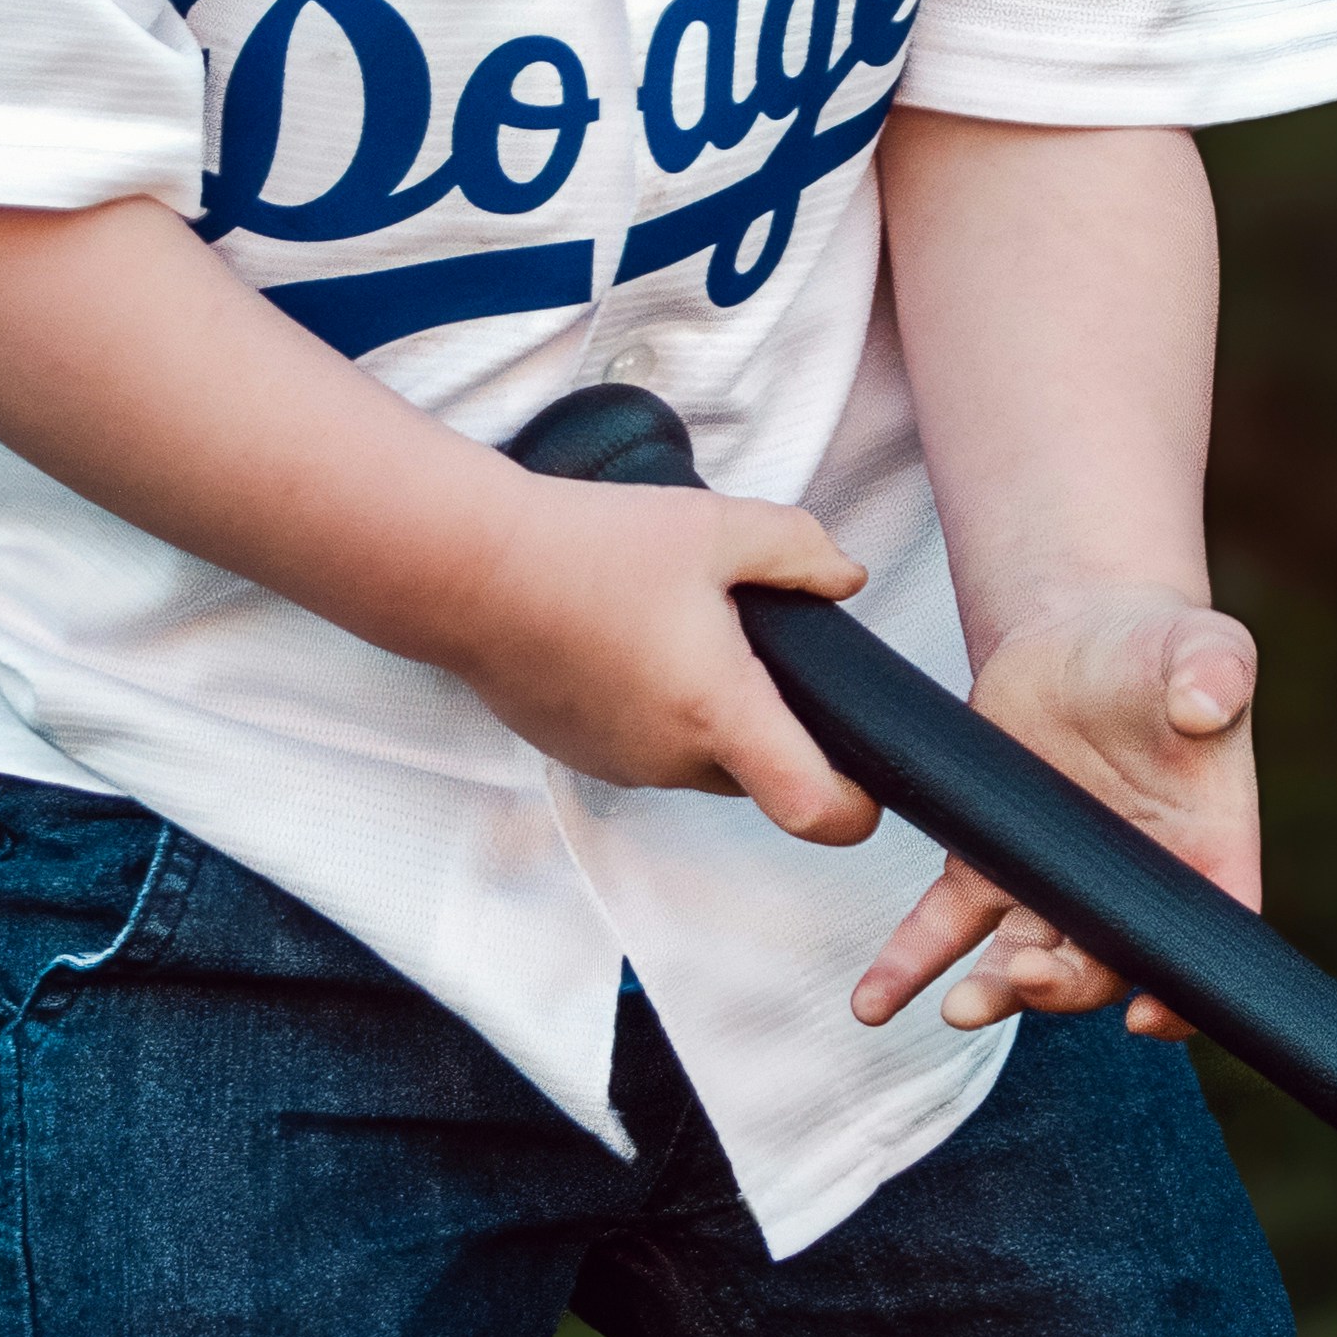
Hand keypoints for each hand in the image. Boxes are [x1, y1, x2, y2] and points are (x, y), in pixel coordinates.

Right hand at [456, 469, 879, 842]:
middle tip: (765, 650)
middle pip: (760, 778)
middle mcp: (670, 758)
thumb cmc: (585, 548)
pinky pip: (645, 748)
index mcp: (718, 713)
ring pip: (699, 761)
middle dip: (777, 730)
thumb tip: (845, 579)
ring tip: (688, 631)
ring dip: (712, 717)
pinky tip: (635, 643)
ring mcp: (619, 763)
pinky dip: (658, 711)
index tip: (870, 781)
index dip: (856, 810)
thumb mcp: (714, 526)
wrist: (465, 568)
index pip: (811, 810)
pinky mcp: (578, 753)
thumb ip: (797, 550)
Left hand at [849, 576, 1258, 1034]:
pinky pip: (946, 926)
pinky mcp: (987, 861)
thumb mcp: (1202, 650)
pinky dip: (910, 965)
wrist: (1078, 636)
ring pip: (1022, 959)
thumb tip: (1205, 703)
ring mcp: (1053, 883)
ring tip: (956, 1007)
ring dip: (992, 992)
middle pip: (1102, 965)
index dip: (1183, 995)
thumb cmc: (1159, 650)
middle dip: (1062, 986)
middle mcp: (1130, 887)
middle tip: (1022, 975)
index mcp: (1202, 852)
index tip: (1146, 1017)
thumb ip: (1216, 672)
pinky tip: (875, 1002)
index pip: (1208, 943)